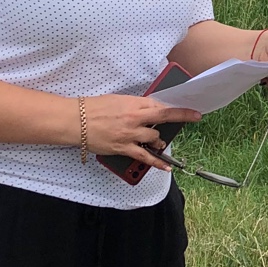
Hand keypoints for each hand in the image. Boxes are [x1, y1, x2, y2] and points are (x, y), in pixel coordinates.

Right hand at [81, 95, 200, 169]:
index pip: (161, 106)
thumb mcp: (117, 100)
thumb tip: (149, 109)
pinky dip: (156, 162)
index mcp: (132, 104)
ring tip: (158, 141)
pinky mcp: (123, 148)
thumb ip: (135, 105)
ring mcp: (129, 135)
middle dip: (180, 119)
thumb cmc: (93, 108)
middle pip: (163, 119)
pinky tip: (166, 166)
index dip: (178, 109)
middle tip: (192, 118)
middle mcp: (134, 119)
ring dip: (159, 140)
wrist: (75, 121)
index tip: (192, 111)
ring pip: (155, 138)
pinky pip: (144, 157)